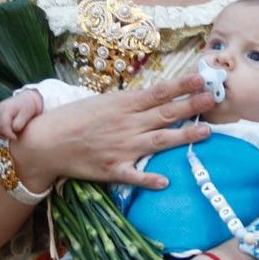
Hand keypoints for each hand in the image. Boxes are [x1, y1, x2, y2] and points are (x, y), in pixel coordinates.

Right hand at [0, 90, 43, 141]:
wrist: (25, 100)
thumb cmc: (27, 107)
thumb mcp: (26, 115)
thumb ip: (19, 123)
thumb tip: (12, 130)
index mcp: (4, 108)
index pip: (3, 125)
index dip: (8, 134)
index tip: (15, 138)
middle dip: (6, 134)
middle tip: (14, 136)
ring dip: (1, 134)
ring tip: (12, 134)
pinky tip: (8, 133)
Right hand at [15, 73, 215, 189]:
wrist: (45, 141)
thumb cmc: (76, 119)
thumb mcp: (106, 102)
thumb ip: (134, 102)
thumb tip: (161, 95)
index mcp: (124, 105)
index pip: (159, 92)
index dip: (182, 85)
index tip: (203, 78)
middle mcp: (126, 124)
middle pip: (164, 114)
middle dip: (191, 106)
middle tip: (213, 98)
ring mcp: (121, 147)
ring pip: (158, 140)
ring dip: (183, 136)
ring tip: (206, 132)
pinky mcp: (112, 169)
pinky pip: (134, 175)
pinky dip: (148, 179)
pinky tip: (165, 181)